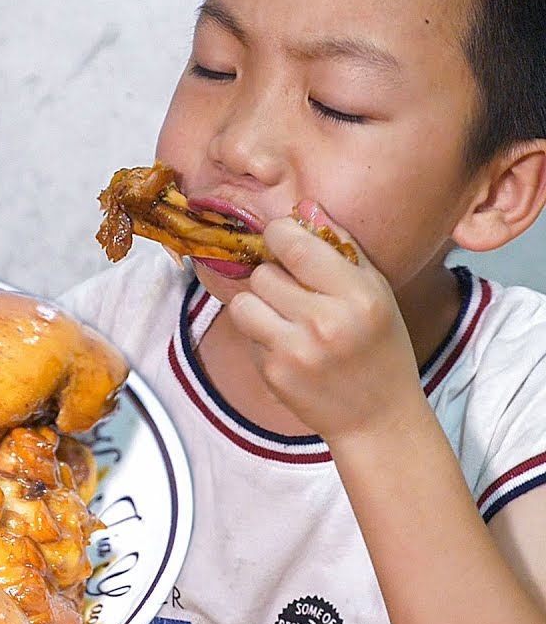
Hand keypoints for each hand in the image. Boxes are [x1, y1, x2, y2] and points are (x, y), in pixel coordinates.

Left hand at [223, 201, 420, 441]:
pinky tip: (288, 347)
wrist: (378, 417)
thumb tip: (304, 206)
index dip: (279, 236)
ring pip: (244, 302)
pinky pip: (246, 335)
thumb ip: (341, 246)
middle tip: (292, 292)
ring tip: (284, 316)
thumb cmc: (379, 347)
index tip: (282, 241)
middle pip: (263, 274)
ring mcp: (296, 351)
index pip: (295, 246)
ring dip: (257, 305)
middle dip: (272, 277)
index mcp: (358, 295)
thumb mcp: (376, 292)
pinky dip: (260, 336)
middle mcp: (326, 323)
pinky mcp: (273, 374)